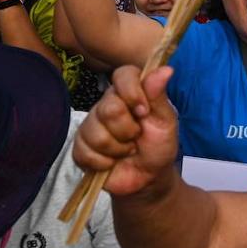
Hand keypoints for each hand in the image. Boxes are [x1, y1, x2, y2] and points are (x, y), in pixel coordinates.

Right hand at [74, 65, 178, 196]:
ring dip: (117, 149)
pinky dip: (103, 163)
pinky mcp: (80, 147)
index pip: (123, 74)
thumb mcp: (166, 121)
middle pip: (108, 108)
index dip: (132, 92)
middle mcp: (107, 104)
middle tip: (136, 137)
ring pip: (96, 133)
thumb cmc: (158, 145)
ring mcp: (91, 125)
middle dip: (128, 130)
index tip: (144, 111)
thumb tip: (166, 69)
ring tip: (126, 151)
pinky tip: (112, 162)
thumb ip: (159, 96)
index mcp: (130, 92)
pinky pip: (84, 152)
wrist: (147, 177)